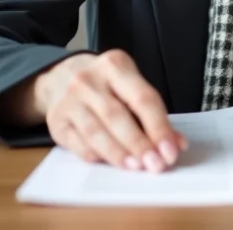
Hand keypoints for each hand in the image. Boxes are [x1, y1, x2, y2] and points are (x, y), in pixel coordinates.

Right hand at [34, 49, 187, 171]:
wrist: (62, 78)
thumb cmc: (107, 87)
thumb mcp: (131, 87)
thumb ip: (153, 114)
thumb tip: (176, 144)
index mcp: (115, 65)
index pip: (142, 98)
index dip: (159, 127)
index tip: (171, 150)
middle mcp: (88, 79)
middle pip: (117, 116)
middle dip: (139, 144)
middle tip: (155, 164)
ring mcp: (69, 100)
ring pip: (96, 132)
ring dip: (119, 153)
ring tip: (136, 167)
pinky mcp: (56, 120)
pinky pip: (79, 144)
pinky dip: (98, 156)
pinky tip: (113, 164)